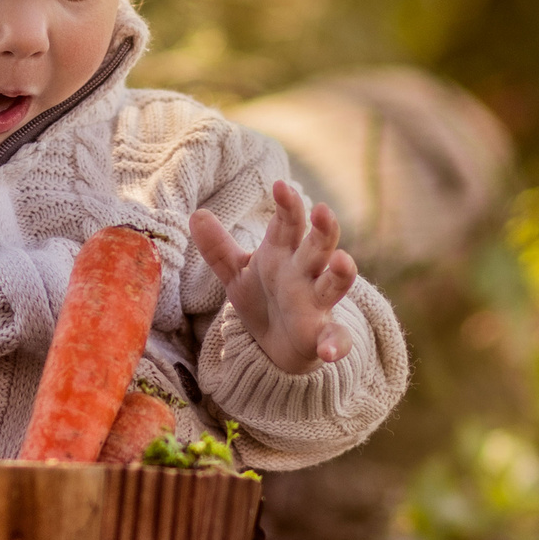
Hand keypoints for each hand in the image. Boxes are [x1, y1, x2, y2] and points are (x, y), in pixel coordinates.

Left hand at [190, 179, 358, 374]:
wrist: (277, 346)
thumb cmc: (263, 299)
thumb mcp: (237, 273)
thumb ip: (217, 248)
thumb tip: (195, 214)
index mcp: (283, 254)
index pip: (288, 224)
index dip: (287, 205)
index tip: (281, 186)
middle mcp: (303, 274)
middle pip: (317, 247)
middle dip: (322, 230)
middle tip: (323, 210)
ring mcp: (316, 304)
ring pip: (333, 284)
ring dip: (341, 274)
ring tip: (343, 262)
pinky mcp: (321, 336)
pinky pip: (334, 338)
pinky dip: (335, 344)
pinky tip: (329, 352)